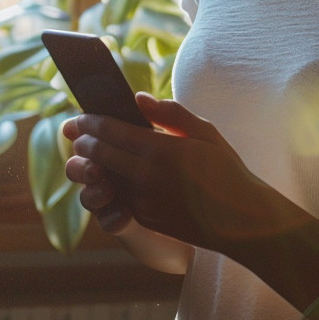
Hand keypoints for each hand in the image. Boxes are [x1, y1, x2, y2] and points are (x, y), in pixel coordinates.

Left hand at [63, 92, 275, 252]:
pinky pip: (119, 196)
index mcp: (159, 149)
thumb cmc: (227, 170)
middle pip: (98, 154)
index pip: (109, 131)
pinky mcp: (145, 219)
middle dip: (83, 142)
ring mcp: (143, 201)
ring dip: (93, 164)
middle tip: (76, 134)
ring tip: (91, 153)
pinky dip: (111, 184)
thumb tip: (138, 99)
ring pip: (104, 177)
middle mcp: (146, 176)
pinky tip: (113, 174)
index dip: (89, 122)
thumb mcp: (205, 132)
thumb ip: (170, 112)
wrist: (242, 221)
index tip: (80, 117)